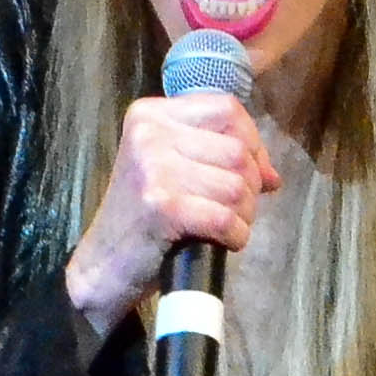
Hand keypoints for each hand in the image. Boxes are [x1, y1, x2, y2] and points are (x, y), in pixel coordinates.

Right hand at [62, 87, 277, 329]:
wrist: (103, 266)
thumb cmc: (142, 219)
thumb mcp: (172, 171)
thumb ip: (218, 159)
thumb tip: (272, 175)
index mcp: (151, 115)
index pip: (227, 109)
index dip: (252, 142)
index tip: (250, 173)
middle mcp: (149, 134)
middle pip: (238, 150)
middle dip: (251, 185)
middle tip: (235, 210)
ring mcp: (154, 169)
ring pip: (237, 186)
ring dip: (244, 214)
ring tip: (224, 227)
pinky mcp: (162, 207)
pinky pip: (226, 218)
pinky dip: (235, 236)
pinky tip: (222, 242)